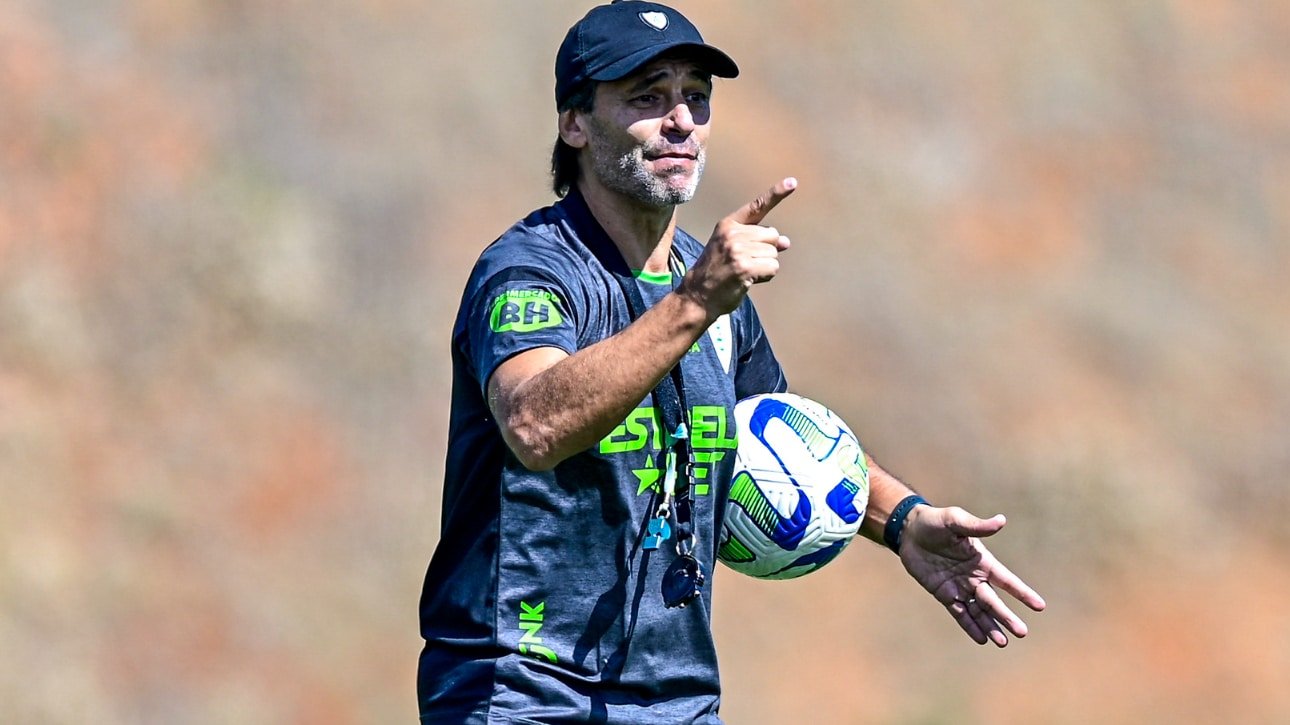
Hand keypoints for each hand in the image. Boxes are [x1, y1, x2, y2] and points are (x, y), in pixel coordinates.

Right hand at [678, 177, 796, 317]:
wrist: (697, 296)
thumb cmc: (717, 273)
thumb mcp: (734, 250)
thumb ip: (759, 242)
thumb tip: (785, 241)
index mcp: (728, 224)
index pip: (757, 206)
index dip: (777, 193)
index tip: (793, 182)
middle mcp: (732, 233)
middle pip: (772, 235)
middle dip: (765, 251)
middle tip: (744, 263)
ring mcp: (737, 249)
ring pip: (774, 254)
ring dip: (764, 266)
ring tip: (743, 272)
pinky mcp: (744, 266)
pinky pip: (772, 268)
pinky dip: (765, 277)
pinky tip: (748, 280)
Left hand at [899, 505, 1046, 646]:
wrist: (909, 531)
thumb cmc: (935, 522)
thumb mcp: (955, 520)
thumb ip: (977, 525)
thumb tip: (1001, 520)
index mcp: (983, 561)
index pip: (1007, 581)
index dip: (1022, 593)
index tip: (1040, 606)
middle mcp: (975, 577)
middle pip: (993, 601)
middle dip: (1006, 617)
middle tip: (1022, 632)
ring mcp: (960, 587)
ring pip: (979, 611)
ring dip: (990, 626)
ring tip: (1003, 643)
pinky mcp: (944, 594)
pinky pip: (959, 613)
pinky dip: (970, 626)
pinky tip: (981, 639)